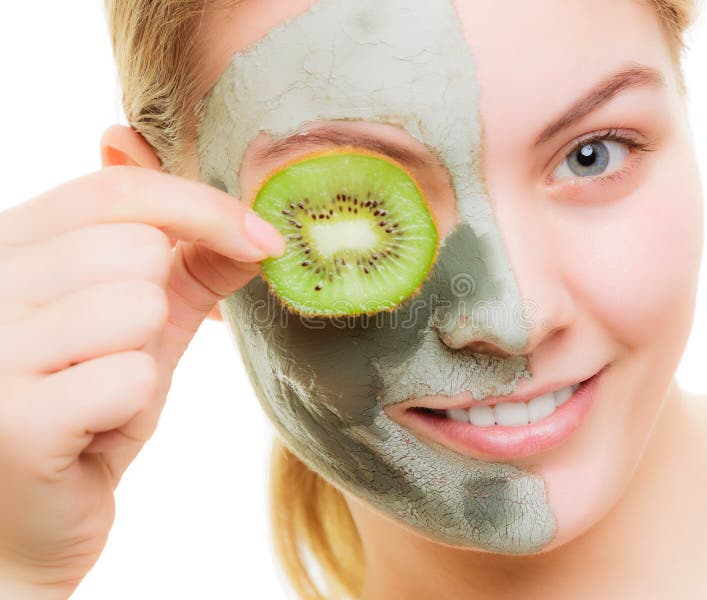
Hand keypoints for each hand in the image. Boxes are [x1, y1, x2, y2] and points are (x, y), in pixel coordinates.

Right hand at [0, 166, 283, 593]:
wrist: (27, 524)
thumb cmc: (83, 418)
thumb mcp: (138, 330)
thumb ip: (189, 271)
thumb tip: (258, 232)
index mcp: (1, 248)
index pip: (113, 191)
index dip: (202, 207)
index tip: (262, 239)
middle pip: (135, 249)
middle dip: (153, 313)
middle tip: (108, 365)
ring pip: (137, 307)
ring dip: (141, 363)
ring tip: (96, 399)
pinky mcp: (11, 418)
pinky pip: (132, 377)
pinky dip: (130, 410)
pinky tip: (87, 435)